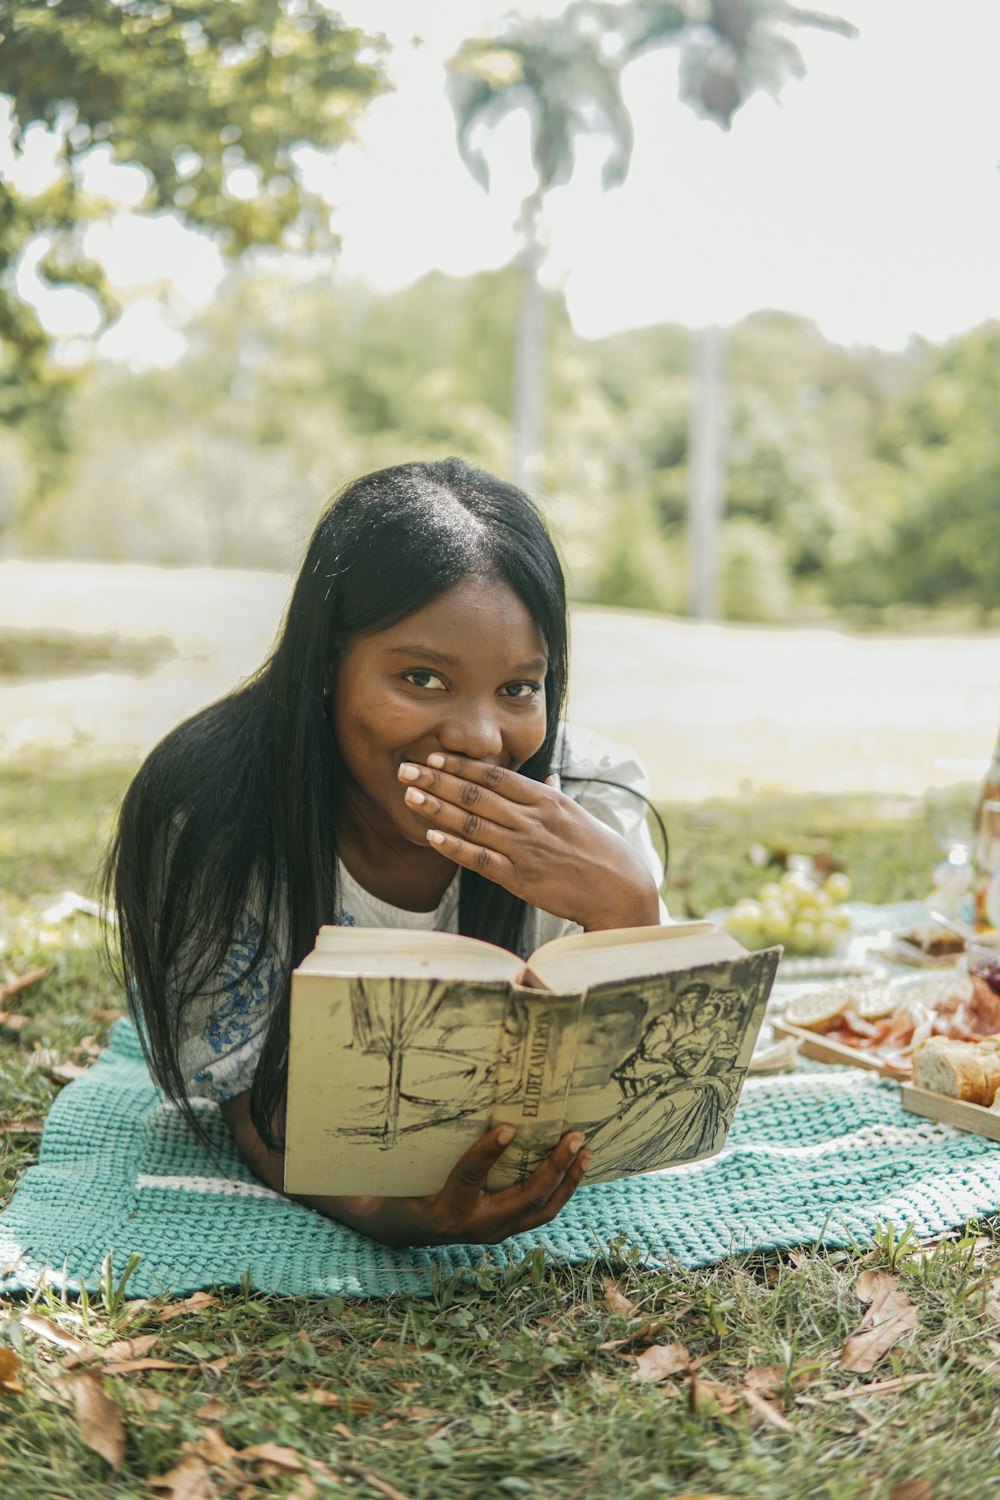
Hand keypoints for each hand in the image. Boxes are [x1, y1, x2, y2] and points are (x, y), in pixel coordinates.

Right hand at [223, 1095, 588, 1248]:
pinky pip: (538, 1209)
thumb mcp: (298, 1170)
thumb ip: (263, 1137)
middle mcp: (460, 1229)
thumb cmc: (340, 1189)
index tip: (502, 1127)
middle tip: (568, 1134)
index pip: (459, 1189)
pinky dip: (560, 1186)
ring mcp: (483, 1229)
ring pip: (535, 1212)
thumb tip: (223, 1097)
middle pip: (515, 1208)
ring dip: (564, 1180)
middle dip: (546, 1174)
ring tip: (583, 1140)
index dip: (482, 1163)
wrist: (367, 1226)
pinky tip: (577, 1155)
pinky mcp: (498, 1220)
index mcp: (423, 1214)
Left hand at [398, 753, 659, 930]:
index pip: (495, 775)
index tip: (434, 755)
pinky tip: (431, 836)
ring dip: (437, 807)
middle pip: (476, 794)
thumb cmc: (599, 849)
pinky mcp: (521, 878)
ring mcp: (525, 848)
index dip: (461, 765)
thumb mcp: (576, 813)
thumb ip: (553, 796)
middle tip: (406, 767)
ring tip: (409, 795)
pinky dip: (455, 847)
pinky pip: (481, 860)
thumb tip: (545, 779)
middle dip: (437, 780)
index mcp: (544, 798)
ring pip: (473, 823)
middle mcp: (532, 818)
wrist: (620, 888)